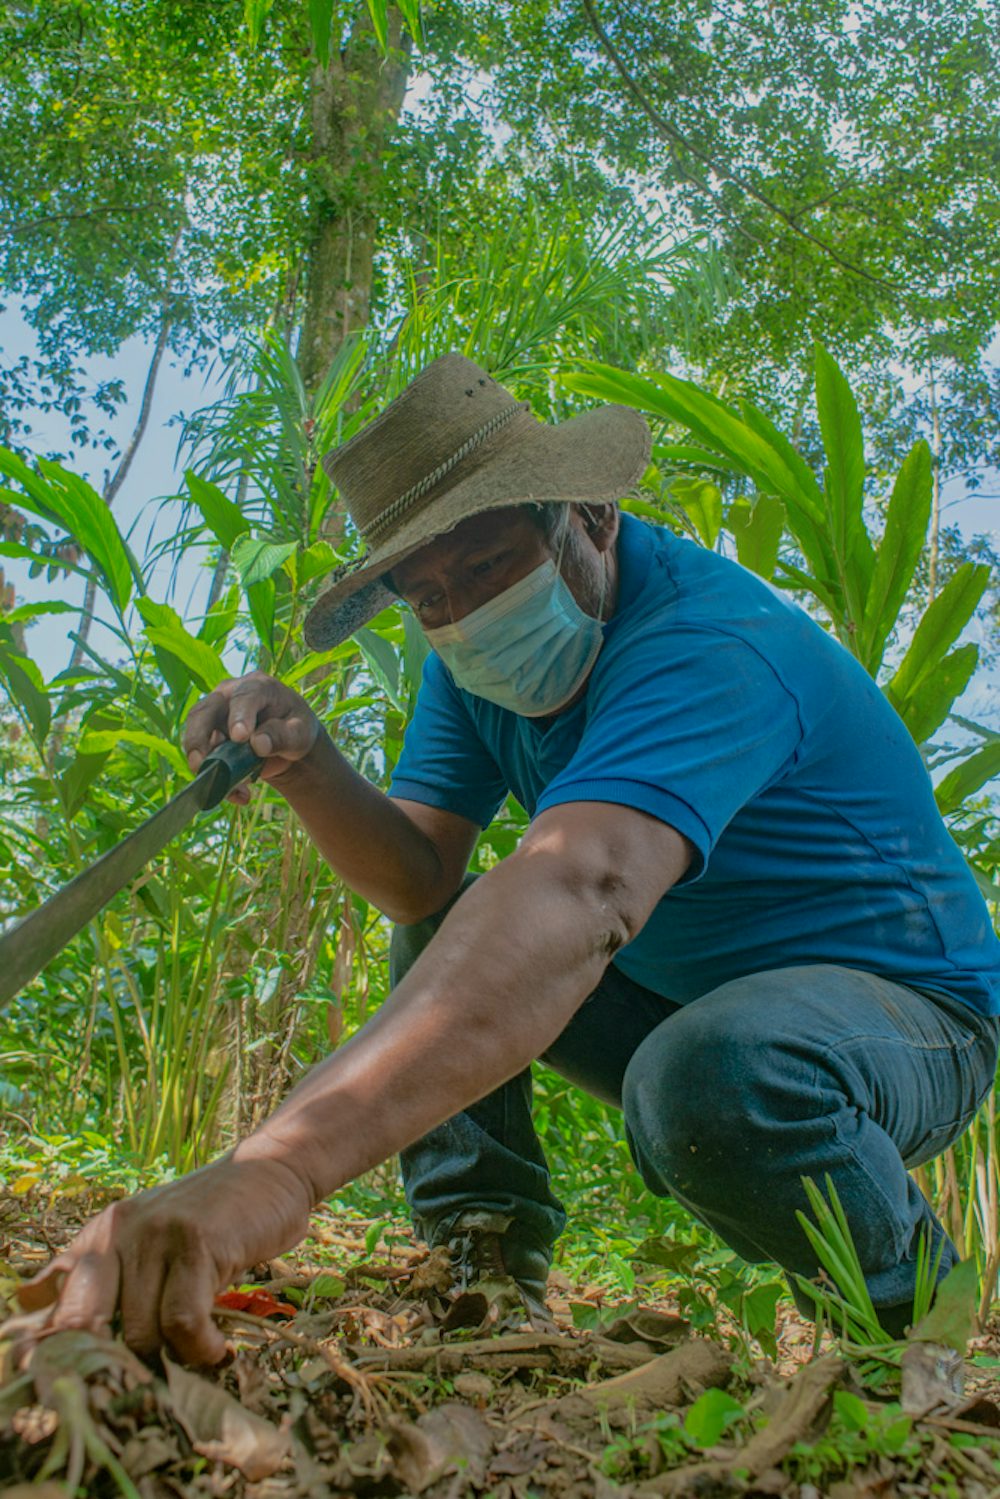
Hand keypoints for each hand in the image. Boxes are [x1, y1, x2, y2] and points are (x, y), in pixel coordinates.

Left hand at [17, 1157, 311, 1363]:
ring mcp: (156, 1234)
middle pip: (88, 1326)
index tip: (97, 1378)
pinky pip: (183, 1321)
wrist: (270, 1171)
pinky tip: (215, 1348)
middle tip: (151, 1379)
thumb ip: (110, 1281)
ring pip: (141, 1331)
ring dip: (170, 1360)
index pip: (56, 1304)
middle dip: (116, 1363)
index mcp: (100, 1235)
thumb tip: (53, 1326)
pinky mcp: (196, 1243)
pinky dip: (200, 1349)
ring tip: (195, 1357)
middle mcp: (117, 1231)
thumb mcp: (153, 1244)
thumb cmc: (213, 1222)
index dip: (68, 1351)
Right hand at [183, 672, 322, 803]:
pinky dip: (216, 779)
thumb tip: (258, 745)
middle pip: (203, 712)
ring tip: (229, 790)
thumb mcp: (299, 733)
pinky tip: (239, 795)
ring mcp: (214, 715)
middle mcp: (229, 695)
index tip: (240, 737)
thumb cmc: (295, 729)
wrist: (287, 743)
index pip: (244, 697)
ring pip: (195, 735)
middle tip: (201, 765)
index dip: (239, 716)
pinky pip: (201, 756)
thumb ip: (283, 736)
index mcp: (258, 686)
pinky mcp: (207, 736)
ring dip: (204, 764)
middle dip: (199, 738)